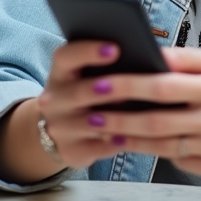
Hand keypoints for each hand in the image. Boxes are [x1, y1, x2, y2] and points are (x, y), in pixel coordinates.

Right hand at [29, 40, 134, 168]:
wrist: (59, 132)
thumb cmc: (84, 94)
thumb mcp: (84, 76)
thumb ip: (108, 66)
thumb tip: (147, 57)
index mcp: (60, 73)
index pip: (66, 56)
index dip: (88, 51)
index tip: (115, 49)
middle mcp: (53, 99)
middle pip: (78, 92)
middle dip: (108, 89)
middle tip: (133, 85)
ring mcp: (59, 127)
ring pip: (89, 124)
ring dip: (116, 119)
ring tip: (142, 113)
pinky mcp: (71, 151)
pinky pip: (98, 147)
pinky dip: (118, 141)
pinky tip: (136, 136)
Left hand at [82, 47, 200, 179]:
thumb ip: (187, 59)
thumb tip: (148, 53)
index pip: (165, 85)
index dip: (129, 85)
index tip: (100, 83)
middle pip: (158, 119)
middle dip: (119, 116)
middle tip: (90, 111)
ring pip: (162, 145)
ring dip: (128, 137)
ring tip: (102, 127)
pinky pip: (177, 160)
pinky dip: (152, 151)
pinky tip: (132, 141)